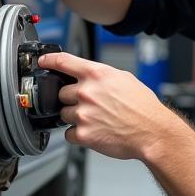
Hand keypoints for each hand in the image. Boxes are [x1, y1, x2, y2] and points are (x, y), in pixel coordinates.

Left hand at [39, 52, 177, 161]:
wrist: (152, 132)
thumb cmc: (143, 107)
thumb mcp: (124, 79)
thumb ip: (101, 77)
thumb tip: (88, 77)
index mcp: (96, 74)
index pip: (63, 62)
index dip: (48, 61)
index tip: (42, 63)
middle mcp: (87, 92)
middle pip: (61, 93)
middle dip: (71, 99)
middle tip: (89, 105)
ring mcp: (83, 113)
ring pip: (64, 114)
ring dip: (75, 117)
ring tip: (95, 120)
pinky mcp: (83, 134)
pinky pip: (68, 133)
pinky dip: (77, 134)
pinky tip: (94, 131)